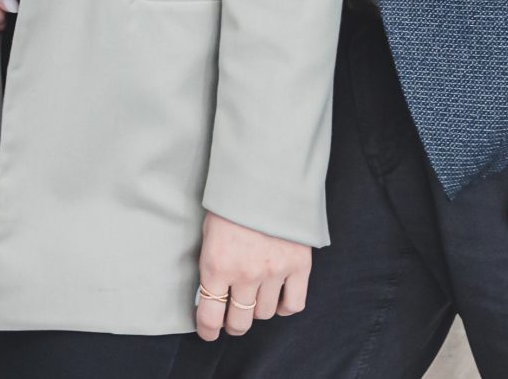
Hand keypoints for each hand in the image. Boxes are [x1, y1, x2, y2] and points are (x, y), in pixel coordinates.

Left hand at [195, 211, 310, 340]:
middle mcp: (245, 274)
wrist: (264, 176)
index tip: (208, 332)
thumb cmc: (231, 201)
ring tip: (253, 300)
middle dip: (233, 324)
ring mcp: (274, 272)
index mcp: (217, 265)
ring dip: (256, 311)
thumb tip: (210, 292)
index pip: (210, 316)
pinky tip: (278, 299)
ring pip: (265, 314)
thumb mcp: (208, 232)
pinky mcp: (298, 266)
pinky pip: (294, 304)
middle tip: (231, 319)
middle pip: (240, 321)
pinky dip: (285, 307)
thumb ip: (211, 264)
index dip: (208, 330)